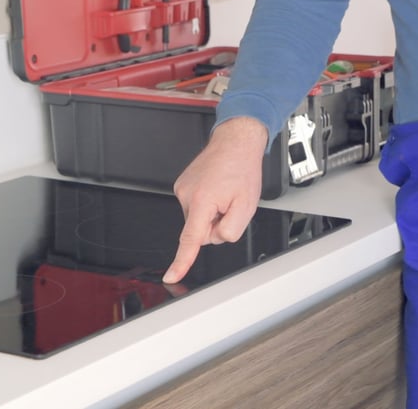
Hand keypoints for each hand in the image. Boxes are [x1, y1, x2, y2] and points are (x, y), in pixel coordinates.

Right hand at [162, 117, 267, 283]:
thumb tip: (216, 237)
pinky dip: (207, 203)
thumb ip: (231, 230)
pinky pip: (195, 207)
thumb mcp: (247, 205)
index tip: (171, 276)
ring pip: (197, 219)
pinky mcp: (182, 185)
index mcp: (202, 200)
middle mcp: (186, 194)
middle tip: (230, 205)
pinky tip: (217, 189)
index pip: (190, 240)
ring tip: (225, 193)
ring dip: (212, 213)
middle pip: (199, 231)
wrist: (235, 142)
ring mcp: (182, 189)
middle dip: (215, 225)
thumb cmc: (242, 168)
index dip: (181, 262)